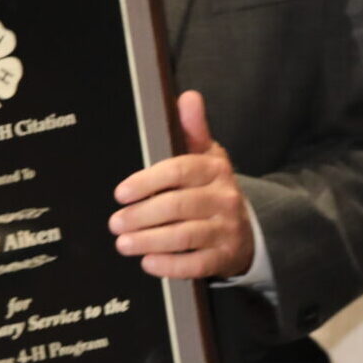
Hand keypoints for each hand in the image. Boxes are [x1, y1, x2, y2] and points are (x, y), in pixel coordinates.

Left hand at [110, 90, 253, 278]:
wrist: (247, 229)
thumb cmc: (214, 189)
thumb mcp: (208, 156)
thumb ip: (193, 129)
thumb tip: (188, 96)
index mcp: (215, 169)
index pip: (180, 170)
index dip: (147, 181)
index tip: (121, 192)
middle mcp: (224, 198)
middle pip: (178, 206)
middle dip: (142, 215)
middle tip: (115, 222)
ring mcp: (226, 230)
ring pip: (185, 236)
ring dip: (150, 241)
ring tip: (123, 244)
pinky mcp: (225, 258)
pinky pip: (196, 264)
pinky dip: (170, 265)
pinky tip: (148, 263)